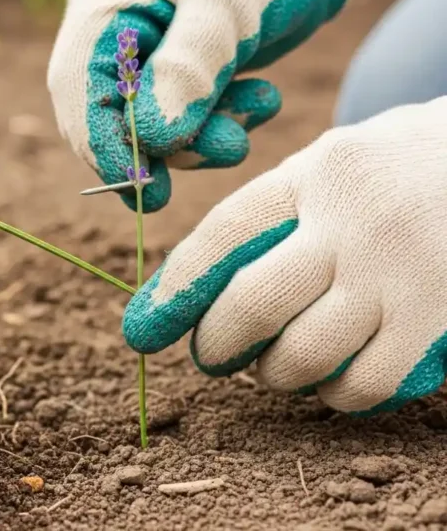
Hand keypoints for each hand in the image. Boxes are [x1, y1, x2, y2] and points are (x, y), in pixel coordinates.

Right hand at [47, 0, 376, 211]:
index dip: (105, 144)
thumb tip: (152, 140)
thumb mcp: (230, 0)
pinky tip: (263, 99)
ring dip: (207, 133)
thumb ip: (189, 67)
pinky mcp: (190, 65)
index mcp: (105, 2)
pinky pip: (192, 114)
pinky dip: (225, 120)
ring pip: (157, 122)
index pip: (81, 86)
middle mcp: (119, 30)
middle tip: (225, 152)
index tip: (144, 189)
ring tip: (260, 107)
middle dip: (166, 144)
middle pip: (113, 113)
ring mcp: (154, 50)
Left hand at [122, 97, 446, 413]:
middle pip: (255, 303)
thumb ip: (268, 215)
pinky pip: (365, 384)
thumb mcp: (328, 165)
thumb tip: (187, 289)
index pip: (224, 235)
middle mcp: (359, 222)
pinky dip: (334, 393)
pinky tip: (332, 376)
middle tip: (210, 356)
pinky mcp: (442, 322)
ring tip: (274, 365)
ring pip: (305, 354)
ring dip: (273, 374)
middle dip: (216, 344)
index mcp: (317, 175)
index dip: (174, 291)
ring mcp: (406, 274)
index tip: (143, 330)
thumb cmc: (392, 174)